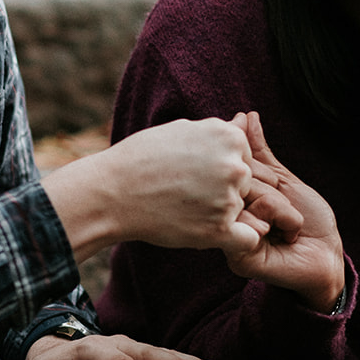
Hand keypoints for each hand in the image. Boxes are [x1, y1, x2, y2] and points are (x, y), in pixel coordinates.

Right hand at [44, 116, 267, 261]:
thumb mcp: (181, 130)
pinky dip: (236, 239)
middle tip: (187, 191)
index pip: (244, 156)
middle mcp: (235, 166)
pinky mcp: (219, 229)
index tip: (195, 171)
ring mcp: (229, 199)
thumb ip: (219, 130)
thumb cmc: (141, 159)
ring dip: (220, 212)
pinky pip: (247, 239)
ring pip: (241, 209)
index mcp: (229, 137)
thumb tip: (246, 119)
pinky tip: (211, 234)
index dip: (220, 166)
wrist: (111, 193)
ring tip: (184, 207)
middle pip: (244, 183)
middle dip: (223, 189)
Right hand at [223, 112, 345, 311]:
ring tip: (289, 226)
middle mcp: (227, 216)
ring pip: (246, 201)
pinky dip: (277, 224)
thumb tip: (245, 116)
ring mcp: (230, 236)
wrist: (326, 256)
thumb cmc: (309, 219)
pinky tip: (285, 236)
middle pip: (239, 182)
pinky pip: (249, 225)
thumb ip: (261, 154)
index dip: (256, 168)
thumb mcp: (283, 180)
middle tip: (288, 208)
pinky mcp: (237, 254)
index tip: (276, 182)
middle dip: (272, 191)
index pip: (234, 168)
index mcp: (235, 199)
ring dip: (279, 209)